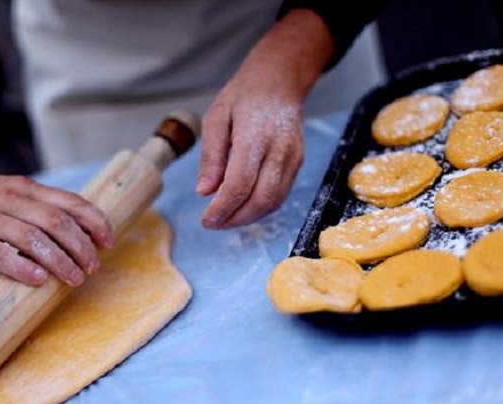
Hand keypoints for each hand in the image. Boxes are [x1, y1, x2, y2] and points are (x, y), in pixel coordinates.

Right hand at [0, 163, 113, 286]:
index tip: (109, 242)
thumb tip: (73, 233)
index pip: (71, 202)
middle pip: (58, 223)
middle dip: (82, 247)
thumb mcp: (8, 190)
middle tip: (92, 268)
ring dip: (59, 261)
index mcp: (25, 188)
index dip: (95, 222)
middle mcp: (11, 199)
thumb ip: (36, 206)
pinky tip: (38, 280)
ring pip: (33, 239)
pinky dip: (21, 267)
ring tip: (74, 278)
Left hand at [196, 9, 333, 228]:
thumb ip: (211, 156)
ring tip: (225, 218)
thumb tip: (205, 192)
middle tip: (213, 223)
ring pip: (273, 202)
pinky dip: (261, 207)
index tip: (206, 220)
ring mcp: (292, 158)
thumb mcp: (216, 118)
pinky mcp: (298, 163)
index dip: (223, 208)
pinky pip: (281, 194)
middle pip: (260, 199)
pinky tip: (243, 206)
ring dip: (248, 217)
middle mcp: (278, 150)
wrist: (280, 81)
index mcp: (255, 137)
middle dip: (235, 219)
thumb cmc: (243, 97)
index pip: (240, 184)